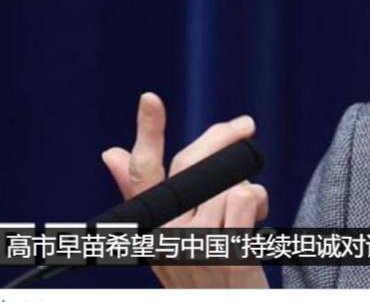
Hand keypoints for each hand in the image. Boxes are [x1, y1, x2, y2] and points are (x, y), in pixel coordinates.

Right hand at [101, 92, 269, 287]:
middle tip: (245, 125)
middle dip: (222, 137)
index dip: (148, 133)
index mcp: (149, 226)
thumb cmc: (201, 269)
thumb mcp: (168, 235)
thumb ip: (142, 194)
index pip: (143, 173)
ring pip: (227, 183)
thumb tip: (111, 153)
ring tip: (245, 216)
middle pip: (191, 164)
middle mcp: (166, 237)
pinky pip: (244, 199)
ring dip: (246, 190)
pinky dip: (258, 203)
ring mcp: (196, 248)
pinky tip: (255, 225)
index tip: (151, 98)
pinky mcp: (227, 254)